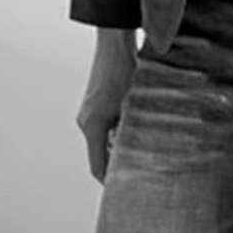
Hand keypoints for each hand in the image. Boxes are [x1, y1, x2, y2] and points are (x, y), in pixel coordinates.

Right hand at [76, 29, 137, 182]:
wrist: (114, 40)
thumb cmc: (124, 69)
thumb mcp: (133, 103)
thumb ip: (134, 130)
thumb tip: (146, 151)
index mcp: (92, 126)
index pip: (98, 167)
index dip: (111, 182)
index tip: (126, 192)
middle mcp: (87, 121)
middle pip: (101, 154)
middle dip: (119, 164)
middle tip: (141, 175)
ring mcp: (90, 111)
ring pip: (106, 140)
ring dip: (122, 146)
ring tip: (145, 152)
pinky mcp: (97, 102)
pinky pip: (107, 126)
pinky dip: (121, 132)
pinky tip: (140, 129)